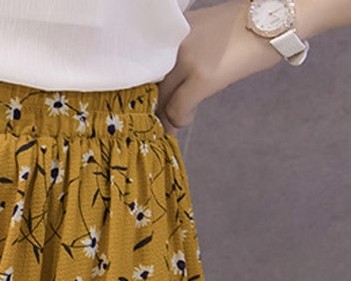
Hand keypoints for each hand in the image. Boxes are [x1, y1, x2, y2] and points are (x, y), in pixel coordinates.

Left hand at [157, 0, 284, 135]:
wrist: (274, 18)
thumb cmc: (242, 25)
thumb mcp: (202, 31)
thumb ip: (181, 51)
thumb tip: (166, 81)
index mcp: (171, 30)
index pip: (145, 67)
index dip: (144, 89)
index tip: (146, 103)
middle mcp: (173, 43)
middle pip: (150, 85)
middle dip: (152, 106)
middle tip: (156, 120)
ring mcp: (186, 60)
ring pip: (162, 99)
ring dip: (165, 116)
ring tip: (171, 124)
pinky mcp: (202, 77)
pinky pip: (178, 109)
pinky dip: (179, 120)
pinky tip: (186, 120)